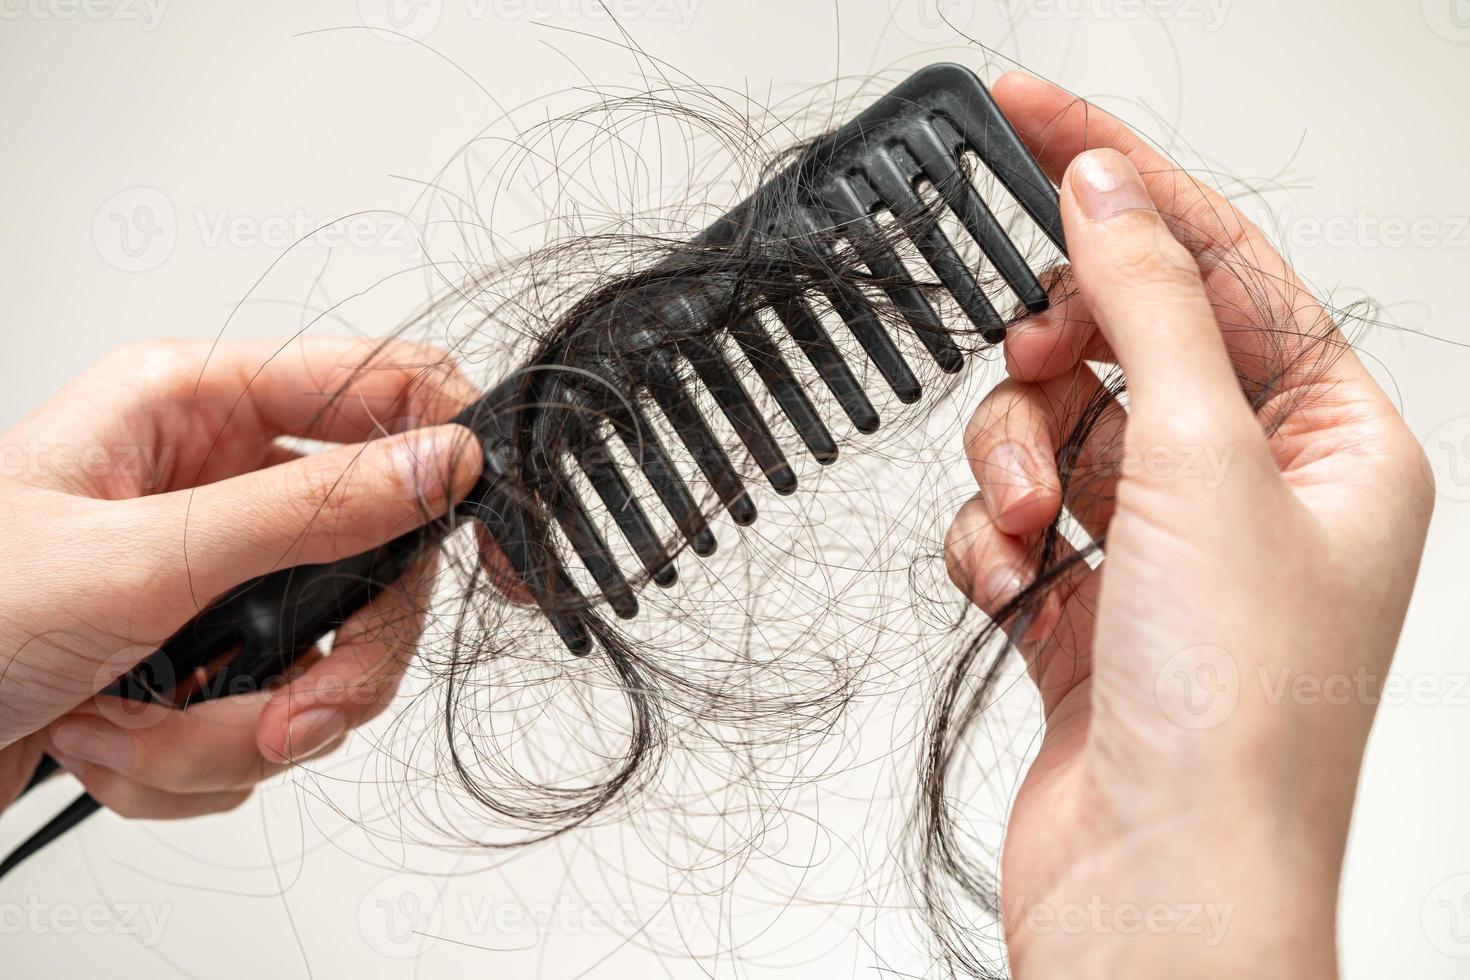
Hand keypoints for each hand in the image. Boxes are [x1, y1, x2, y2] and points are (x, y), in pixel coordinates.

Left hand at [0, 337, 482, 818]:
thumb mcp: (136, 559)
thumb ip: (307, 512)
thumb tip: (437, 464)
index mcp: (190, 408)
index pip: (376, 391)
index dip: (450, 454)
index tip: (501, 534)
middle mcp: (211, 488)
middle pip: (368, 560)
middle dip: (329, 662)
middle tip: (298, 711)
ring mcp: (211, 580)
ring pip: (320, 658)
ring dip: (236, 725)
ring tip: (137, 730)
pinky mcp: (200, 660)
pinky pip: (266, 716)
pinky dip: (194, 756)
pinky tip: (111, 739)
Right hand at [944, 75, 1432, 976]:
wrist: (1157, 894)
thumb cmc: (1235, 722)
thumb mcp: (1203, 463)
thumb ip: (1149, 305)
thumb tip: (1106, 188)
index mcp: (1331, 441)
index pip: (1219, 263)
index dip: (1122, 180)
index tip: (1031, 115)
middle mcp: (1251, 490)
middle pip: (1120, 346)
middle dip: (1055, 363)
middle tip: (1031, 362)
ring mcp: (1164, 550)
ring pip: (1051, 431)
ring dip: (1014, 465)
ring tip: (1026, 523)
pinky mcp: (1085, 605)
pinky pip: (1016, 519)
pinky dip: (994, 541)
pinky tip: (1010, 585)